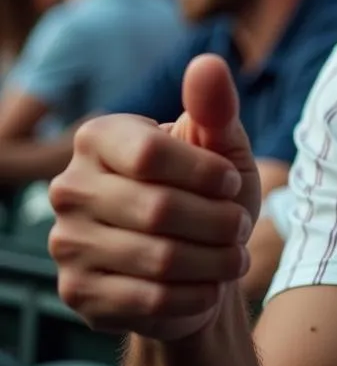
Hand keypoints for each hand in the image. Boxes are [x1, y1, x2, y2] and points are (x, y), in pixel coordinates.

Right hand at [48, 54, 261, 340]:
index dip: (206, 173)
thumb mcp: (222, 145)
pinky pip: (149, 302)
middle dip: (218, 221)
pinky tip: (210, 285)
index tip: (231, 182)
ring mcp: (67, 243)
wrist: (195, 258)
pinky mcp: (78, 294)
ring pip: (158, 258)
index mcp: (99, 138)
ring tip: (233, 255)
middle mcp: (70, 187)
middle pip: (158, 209)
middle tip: (241, 225)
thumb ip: (214, 106)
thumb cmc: (209, 190)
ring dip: (213, 260)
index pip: (151, 154)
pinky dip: (196, 295)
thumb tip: (207, 63)